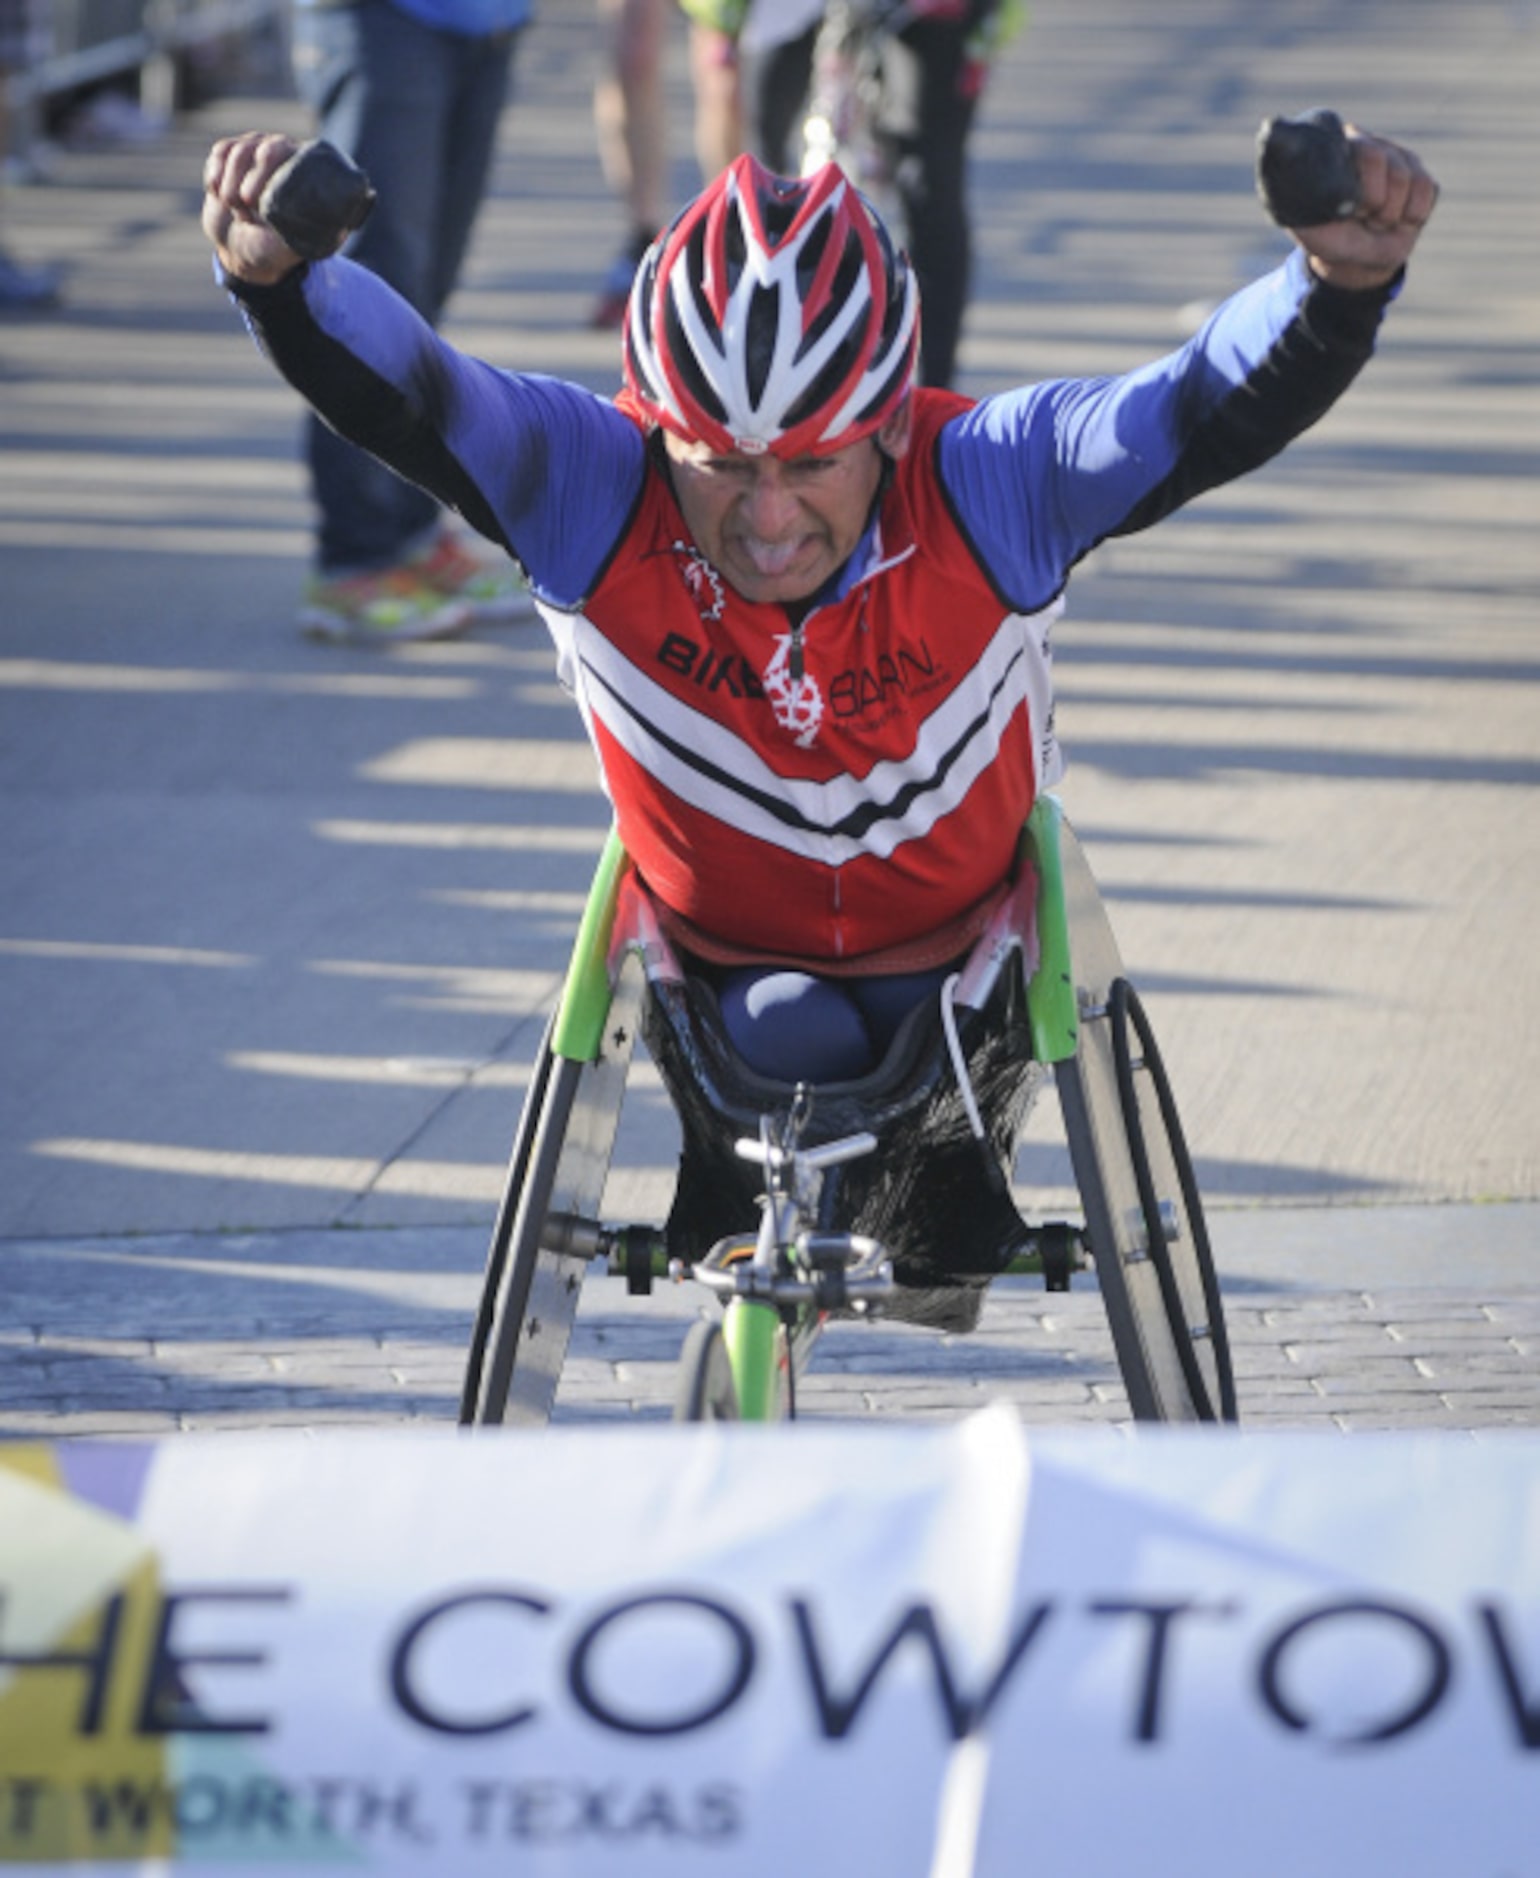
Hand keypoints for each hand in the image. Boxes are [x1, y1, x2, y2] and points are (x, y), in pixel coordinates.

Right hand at [202, 132, 307, 284]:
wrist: (246, 251)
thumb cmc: (277, 248)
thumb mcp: (300, 243)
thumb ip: (316, 228)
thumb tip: (343, 215)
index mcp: (305, 170)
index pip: (289, 153)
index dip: (268, 170)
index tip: (255, 200)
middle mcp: (282, 153)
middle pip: (260, 145)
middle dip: (247, 176)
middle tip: (243, 204)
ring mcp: (256, 151)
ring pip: (236, 151)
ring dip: (230, 185)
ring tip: (239, 213)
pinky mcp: (231, 155)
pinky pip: (220, 153)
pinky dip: (215, 176)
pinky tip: (217, 194)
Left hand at [1294, 126, 1438, 290]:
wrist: (1355, 259)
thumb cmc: (1329, 236)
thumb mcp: (1308, 223)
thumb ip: (1303, 198)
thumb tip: (1309, 170)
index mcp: (1339, 148)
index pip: (1364, 151)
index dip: (1363, 191)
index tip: (1351, 212)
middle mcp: (1368, 143)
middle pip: (1387, 162)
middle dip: (1375, 204)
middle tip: (1361, 218)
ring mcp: (1397, 156)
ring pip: (1408, 179)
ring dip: (1389, 214)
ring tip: (1374, 221)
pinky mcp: (1420, 174)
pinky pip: (1426, 191)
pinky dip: (1411, 216)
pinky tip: (1396, 220)